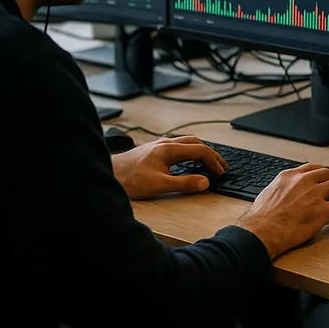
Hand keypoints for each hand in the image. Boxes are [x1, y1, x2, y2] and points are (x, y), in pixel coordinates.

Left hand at [112, 135, 227, 199]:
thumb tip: (205, 182)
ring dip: (199, 151)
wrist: (107, 174)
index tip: (221, 171)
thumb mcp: (159, 185)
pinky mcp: (151, 151)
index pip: (200, 150)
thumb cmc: (129, 179)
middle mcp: (164, 144)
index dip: (213, 161)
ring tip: (207, 161)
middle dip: (210, 153)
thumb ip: (184, 183)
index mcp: (169, 149)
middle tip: (220, 164)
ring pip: (185, 143)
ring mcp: (157, 146)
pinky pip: (176, 146)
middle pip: (195, 142)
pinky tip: (185, 161)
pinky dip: (188, 152)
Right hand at [235, 164, 328, 259]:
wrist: (261, 232)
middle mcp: (304, 182)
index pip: (312, 168)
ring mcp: (315, 195)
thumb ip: (281, 189)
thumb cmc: (260, 219)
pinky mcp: (324, 210)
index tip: (328, 175)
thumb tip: (285, 192)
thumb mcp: (268, 194)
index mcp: (289, 176)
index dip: (324, 172)